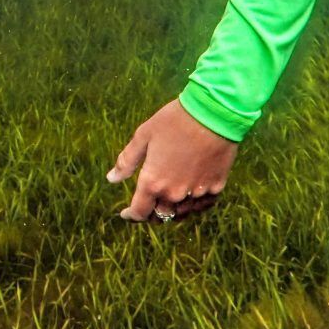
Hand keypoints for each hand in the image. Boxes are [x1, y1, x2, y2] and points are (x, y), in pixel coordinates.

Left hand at [107, 98, 238, 222]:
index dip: (131, 216)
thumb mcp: (143, 136)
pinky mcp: (216, 187)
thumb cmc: (173, 121)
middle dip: (150, 214)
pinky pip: (201, 205)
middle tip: (146, 205)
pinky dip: (192, 204)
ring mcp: (197, 193)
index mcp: (153, 182)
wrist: (213, 113)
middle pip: (161, 216)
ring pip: (182, 213)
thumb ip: (126, 161)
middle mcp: (175, 193)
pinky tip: (188, 196)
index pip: (139, 212)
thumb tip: (111, 179)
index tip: (126, 214)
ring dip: (172, 210)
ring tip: (166, 201)